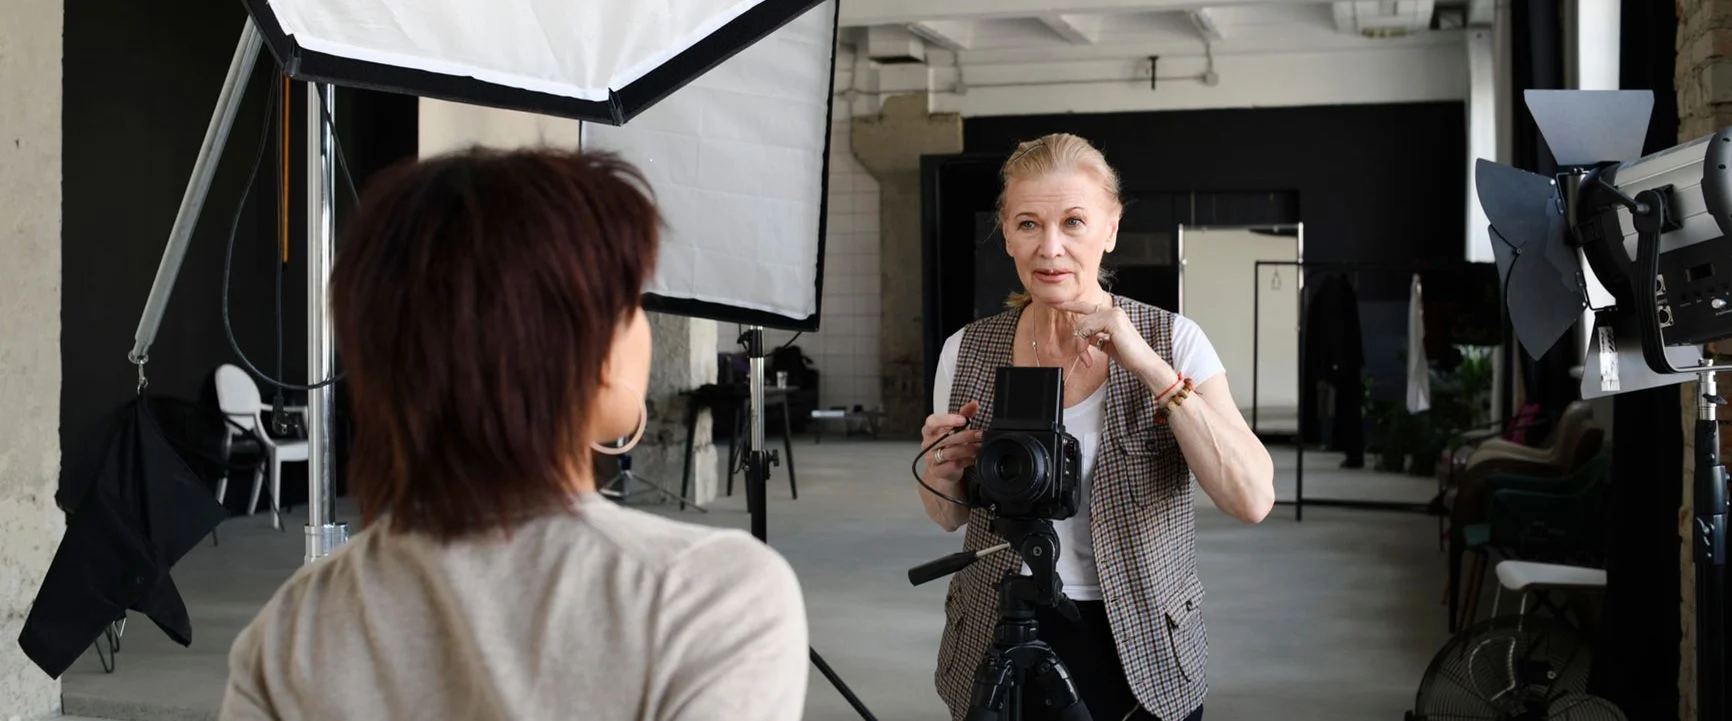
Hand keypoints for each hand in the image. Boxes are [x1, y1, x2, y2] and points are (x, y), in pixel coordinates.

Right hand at [921, 400, 982, 483]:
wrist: (943, 468)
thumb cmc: (948, 444)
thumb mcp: (954, 428)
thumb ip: (964, 414)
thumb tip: (974, 404)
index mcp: (929, 430)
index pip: (933, 422)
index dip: (947, 420)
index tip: (963, 420)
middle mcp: (928, 443)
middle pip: (945, 438)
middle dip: (966, 435)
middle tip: (980, 434)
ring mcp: (931, 458)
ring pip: (950, 452)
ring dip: (968, 449)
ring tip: (980, 446)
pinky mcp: (937, 471)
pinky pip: (953, 465)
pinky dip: (966, 461)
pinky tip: (973, 458)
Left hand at [1051, 299, 1174, 385]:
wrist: (1143, 364)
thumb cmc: (1129, 356)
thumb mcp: (1107, 344)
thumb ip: (1095, 336)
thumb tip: (1082, 334)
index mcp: (1112, 314)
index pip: (1086, 307)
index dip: (1071, 305)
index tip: (1057, 304)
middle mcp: (1113, 310)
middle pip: (1081, 319)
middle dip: (1078, 340)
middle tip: (1083, 357)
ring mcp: (1114, 314)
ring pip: (1082, 325)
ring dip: (1080, 345)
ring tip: (1086, 359)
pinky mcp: (1113, 321)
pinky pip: (1087, 329)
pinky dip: (1083, 345)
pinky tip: (1089, 357)